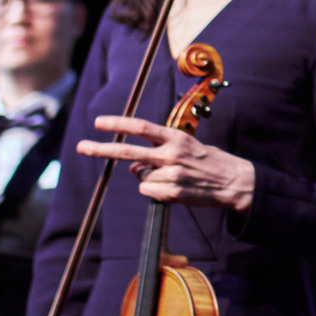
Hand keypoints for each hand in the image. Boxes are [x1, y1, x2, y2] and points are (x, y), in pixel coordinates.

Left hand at [78, 117, 256, 212]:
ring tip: (174, 177)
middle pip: (128, 151)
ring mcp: (171, 175)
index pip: (141, 127)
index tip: (99, 122)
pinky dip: (155, 191)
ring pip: (141, 177)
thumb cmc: (208, 162)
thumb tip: (133, 167)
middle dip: (101, 149)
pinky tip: (175, 188)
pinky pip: (149, 191)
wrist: (234, 181)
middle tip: (82, 147)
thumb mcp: (186, 148)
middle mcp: (171, 154)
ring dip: (150, 178)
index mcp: (176, 138)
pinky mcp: (172, 193)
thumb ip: (158, 153)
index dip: (118, 124)